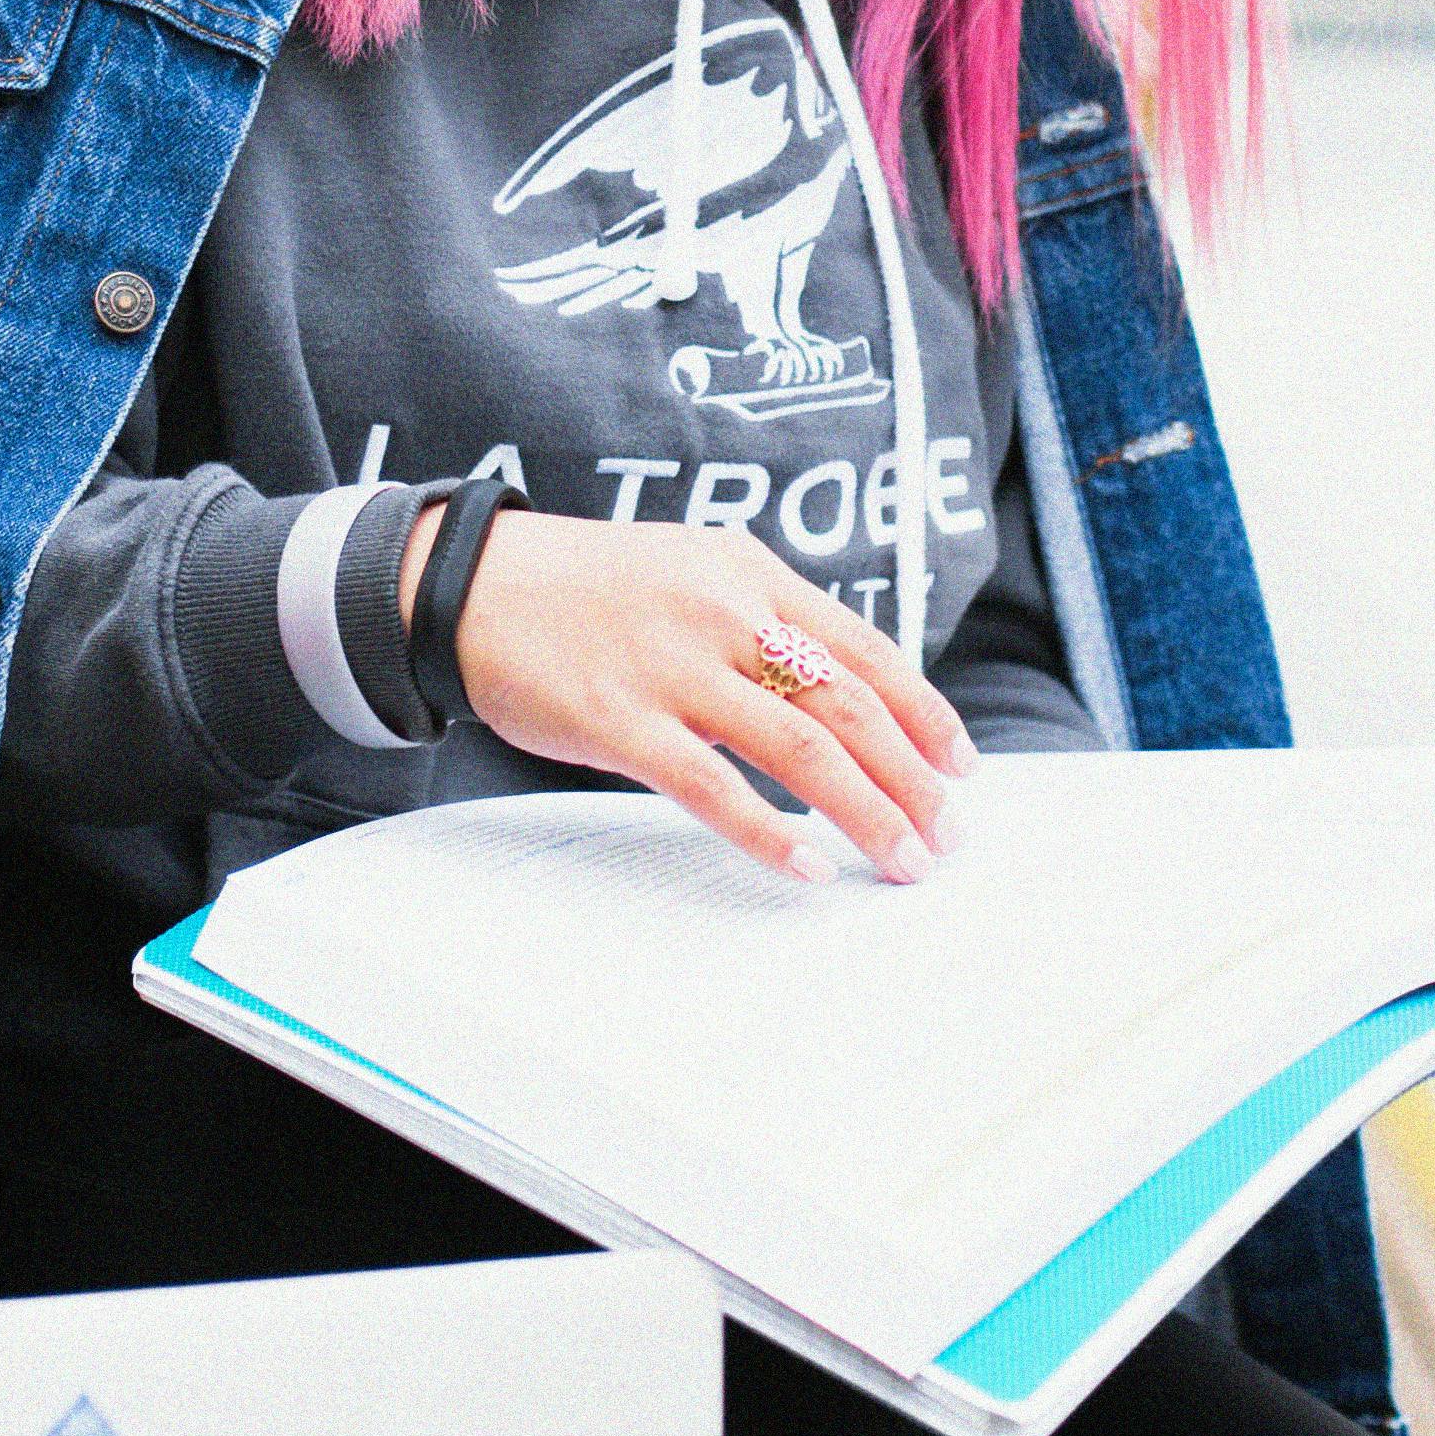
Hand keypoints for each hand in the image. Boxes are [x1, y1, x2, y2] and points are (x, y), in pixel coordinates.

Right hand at [403, 505, 976, 882]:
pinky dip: (770, 832)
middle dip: (913, 778)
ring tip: (903, 859)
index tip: (961, 769)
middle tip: (947, 836)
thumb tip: (846, 692)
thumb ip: (766, 619)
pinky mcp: (623, 720)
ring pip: (802, 749)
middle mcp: (726, 613)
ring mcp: (675, 667)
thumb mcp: (694, 570)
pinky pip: (714, 787)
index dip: (925, 715)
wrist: (473, 587)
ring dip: (866, 813)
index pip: (867, 650)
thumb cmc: (590, 590)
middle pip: (850, 705)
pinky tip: (809, 865)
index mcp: (751, 574)